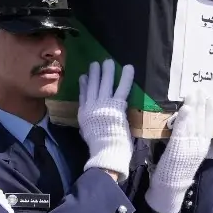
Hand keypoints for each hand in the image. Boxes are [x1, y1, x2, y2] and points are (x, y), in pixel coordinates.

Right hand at [78, 60, 134, 180]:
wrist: (105, 150)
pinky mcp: (116, 104)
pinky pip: (122, 88)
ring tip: (107, 61)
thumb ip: (87, 126)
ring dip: (106, 71)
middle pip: (92, 86)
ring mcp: (103, 103)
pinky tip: (128, 67)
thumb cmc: (98, 147)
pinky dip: (126, 77)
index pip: (83, 96)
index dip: (83, 86)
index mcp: (84, 115)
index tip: (83, 77)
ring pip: (105, 83)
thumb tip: (87, 126)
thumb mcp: (86, 134)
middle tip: (95, 64)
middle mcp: (91, 106)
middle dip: (94, 74)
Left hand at [145, 89, 212, 212]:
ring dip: (194, 106)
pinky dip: (184, 118)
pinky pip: (182, 130)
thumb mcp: (189, 155)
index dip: (211, 111)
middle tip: (202, 88)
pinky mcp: (178, 148)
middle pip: (202, 120)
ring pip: (193, 122)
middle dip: (202, 103)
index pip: (210, 125)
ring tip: (194, 93)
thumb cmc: (177, 171)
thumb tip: (190, 125)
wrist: (171, 188)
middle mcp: (199, 145)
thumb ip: (191, 141)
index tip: (212, 97)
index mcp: (203, 147)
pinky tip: (185, 107)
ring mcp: (189, 146)